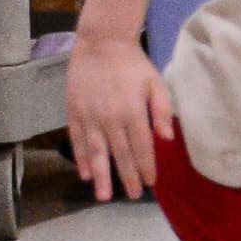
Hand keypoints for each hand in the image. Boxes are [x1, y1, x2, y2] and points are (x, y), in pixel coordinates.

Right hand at [64, 29, 178, 200]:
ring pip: (96, 152)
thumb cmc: (133, 64)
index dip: (146, 167)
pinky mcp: (73, 112)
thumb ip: (162, 111)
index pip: (142, 147)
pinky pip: (78, 140)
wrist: (101, 44)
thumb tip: (167, 138)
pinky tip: (85, 173)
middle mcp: (110, 118)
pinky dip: (81, 158)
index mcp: (133, 112)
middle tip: (131, 196)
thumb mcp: (156, 83)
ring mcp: (89, 116)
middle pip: (120, 154)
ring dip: (100, 175)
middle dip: (126, 177)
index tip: (150, 184)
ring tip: (103, 196)